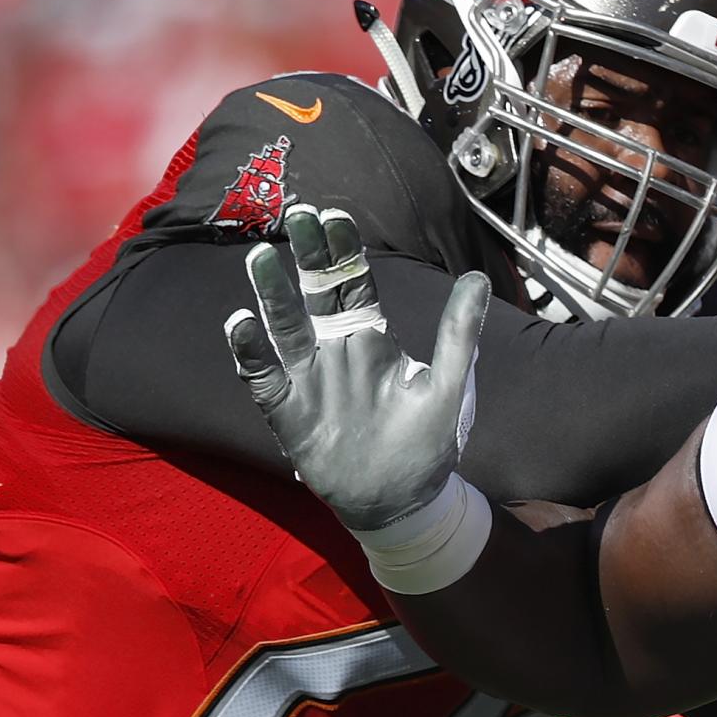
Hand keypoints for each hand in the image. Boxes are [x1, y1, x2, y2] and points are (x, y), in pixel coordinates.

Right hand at [225, 202, 488, 532]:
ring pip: (284, 327)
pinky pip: (263, 378)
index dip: (344, 249)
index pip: (354, 283)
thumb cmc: (426, 446)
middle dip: (306, 255)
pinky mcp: (288, 412)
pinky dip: (250, 352)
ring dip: (272, 294)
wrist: (401, 503)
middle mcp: (335, 351)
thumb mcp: (450, 389)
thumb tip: (476, 278)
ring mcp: (308, 380)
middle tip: (296, 212)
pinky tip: (240, 324)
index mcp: (371, 340)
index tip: (334, 214)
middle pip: (315, 294)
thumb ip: (459, 336)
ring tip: (261, 258)